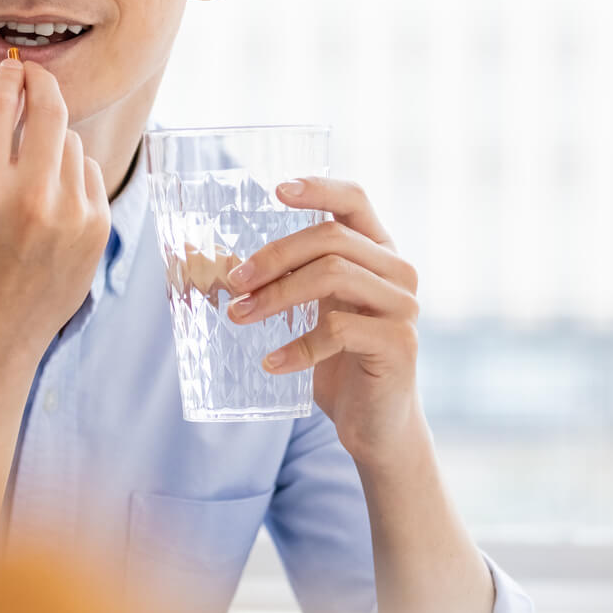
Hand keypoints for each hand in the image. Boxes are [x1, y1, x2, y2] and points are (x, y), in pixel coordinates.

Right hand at [0, 53, 110, 367]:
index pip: (1, 106)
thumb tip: (19, 91)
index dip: (8, 79)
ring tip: (33, 178)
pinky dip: (74, 176)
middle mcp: (29, 198)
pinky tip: (54, 205)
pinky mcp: (97, 227)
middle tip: (35, 78)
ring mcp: (70, 214)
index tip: (12, 70)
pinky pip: (89, 173)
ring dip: (54, 144)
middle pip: (50, 110)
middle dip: (42, 85)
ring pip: (71, 143)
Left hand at [222, 178, 423, 466]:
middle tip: (235, 282)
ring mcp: (403, 306)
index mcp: (377, 253)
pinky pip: (338, 330)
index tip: (276, 190)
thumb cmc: (337, 362)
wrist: (376, 425)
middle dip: (275, 256)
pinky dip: (298, 346)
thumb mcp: (309, 313)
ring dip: (278, 295)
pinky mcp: (398, 344)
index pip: (355, 201)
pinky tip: (272, 362)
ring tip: (240, 317)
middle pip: (332, 238)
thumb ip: (281, 281)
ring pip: (334, 275)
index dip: (319, 188)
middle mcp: (397, 271)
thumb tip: (209, 261)